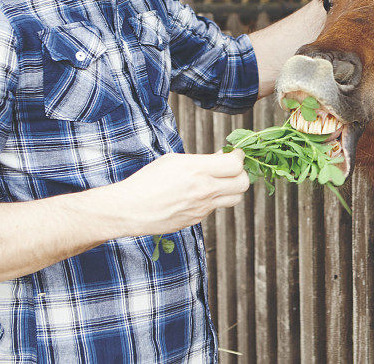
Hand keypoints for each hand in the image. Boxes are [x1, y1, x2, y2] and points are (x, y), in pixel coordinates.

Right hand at [111, 150, 249, 235]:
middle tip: (231, 169)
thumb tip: (221, 158)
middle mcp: (204, 190)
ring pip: (234, 199)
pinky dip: (212, 200)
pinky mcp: (197, 220)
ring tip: (219, 182)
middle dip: (241, 174)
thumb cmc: (148, 180)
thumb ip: (201, 160)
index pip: (236, 164)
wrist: (130, 209)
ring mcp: (202, 208)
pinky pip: (214, 209)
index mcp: (198, 170)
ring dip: (231, 189)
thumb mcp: (173, 161)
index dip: (239, 157)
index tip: (234, 154)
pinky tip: (196, 195)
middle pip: (243, 183)